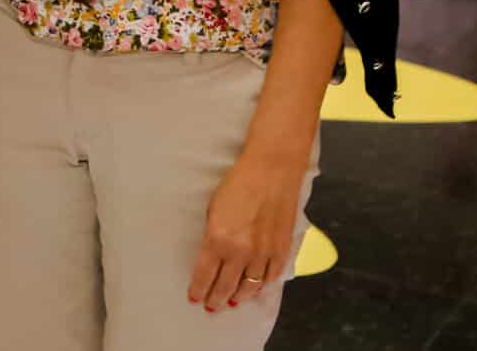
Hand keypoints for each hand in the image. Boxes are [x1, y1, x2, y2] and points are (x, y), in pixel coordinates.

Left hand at [187, 147, 307, 312]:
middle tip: (210, 306)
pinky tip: (256, 288)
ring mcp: (263, 253)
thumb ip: (212, 234)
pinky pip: (271, 276)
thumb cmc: (238, 182)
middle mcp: (240, 251)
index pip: (204, 274)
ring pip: (250, 287)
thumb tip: (211, 255)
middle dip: (216, 298)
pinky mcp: (281, 249)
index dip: (198, 289)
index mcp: (218, 239)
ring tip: (232, 302)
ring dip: (239, 296)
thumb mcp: (214, 208)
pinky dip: (262, 285)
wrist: (271, 169)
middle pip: (226, 286)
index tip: (194, 297)